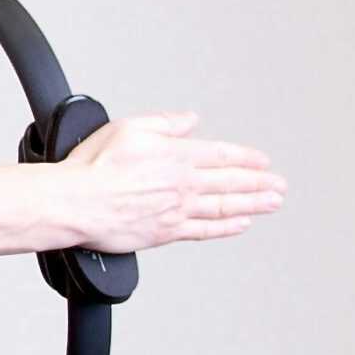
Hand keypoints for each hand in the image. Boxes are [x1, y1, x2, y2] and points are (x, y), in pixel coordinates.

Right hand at [57, 111, 286, 253]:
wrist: (75, 204)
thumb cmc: (93, 168)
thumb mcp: (128, 127)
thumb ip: (165, 122)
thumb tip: (189, 120)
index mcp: (176, 156)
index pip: (223, 155)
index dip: (246, 158)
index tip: (262, 161)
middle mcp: (182, 184)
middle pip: (232, 182)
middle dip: (260, 183)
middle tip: (279, 185)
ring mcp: (177, 210)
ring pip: (225, 206)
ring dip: (253, 204)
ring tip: (272, 203)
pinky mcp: (166, 233)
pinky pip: (205, 230)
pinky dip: (226, 227)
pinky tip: (239, 224)